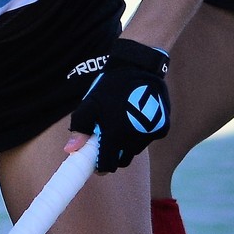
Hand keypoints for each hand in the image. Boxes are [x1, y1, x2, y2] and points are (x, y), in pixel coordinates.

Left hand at [68, 37, 169, 173]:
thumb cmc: (111, 86)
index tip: (95, 161)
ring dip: (127, 144)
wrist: (140, 67)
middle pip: (122, 160)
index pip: (107, 166)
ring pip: (135, 150)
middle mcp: (135, 139)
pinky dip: (141, 135)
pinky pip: (148, 140)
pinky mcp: (163, 129)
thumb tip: (70, 150)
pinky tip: (136, 118)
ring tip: (122, 124)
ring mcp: (151, 135)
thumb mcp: (90, 104)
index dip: (100, 166)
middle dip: (113, 155)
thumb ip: (80, 129)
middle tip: (107, 140)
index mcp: (115, 135)